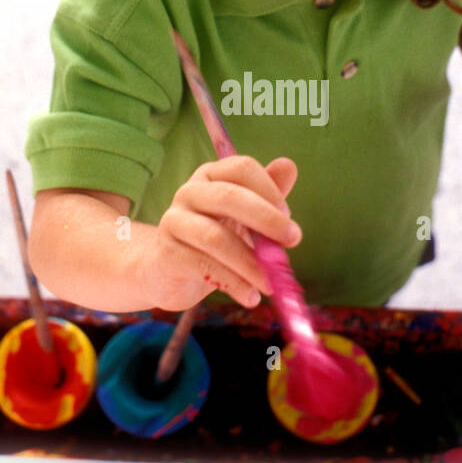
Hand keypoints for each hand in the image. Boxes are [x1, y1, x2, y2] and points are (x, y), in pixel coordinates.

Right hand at [150, 155, 299, 308]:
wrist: (167, 270)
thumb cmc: (215, 237)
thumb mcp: (243, 215)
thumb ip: (267, 193)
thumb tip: (289, 165)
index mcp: (211, 175)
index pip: (242, 168)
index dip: (270, 190)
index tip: (289, 218)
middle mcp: (189, 191)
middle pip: (229, 196)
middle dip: (266, 218)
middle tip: (294, 240)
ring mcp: (174, 221)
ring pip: (216, 238)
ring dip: (250, 263)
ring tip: (271, 284)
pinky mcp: (167, 253)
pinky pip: (203, 266)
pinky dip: (233, 284)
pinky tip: (250, 297)